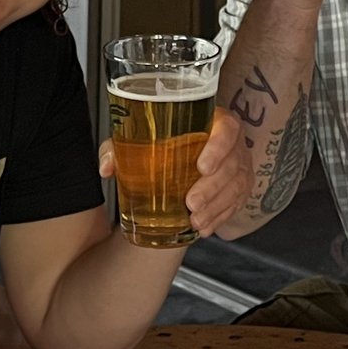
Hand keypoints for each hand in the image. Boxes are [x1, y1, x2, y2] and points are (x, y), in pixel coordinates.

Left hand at [96, 109, 252, 246]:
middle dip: (212, 187)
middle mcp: (231, 143)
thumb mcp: (138, 139)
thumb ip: (119, 148)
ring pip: (236, 186)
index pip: (227, 128)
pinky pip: (236, 203)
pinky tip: (204, 227)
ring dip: (217, 206)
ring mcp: (239, 166)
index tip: (202, 166)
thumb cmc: (163, 142)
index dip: (219, 147)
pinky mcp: (239, 187)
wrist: (179, 153)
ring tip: (196, 220)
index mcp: (213, 121)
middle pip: (232, 163)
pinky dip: (220, 217)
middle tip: (191, 202)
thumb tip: (107, 167)